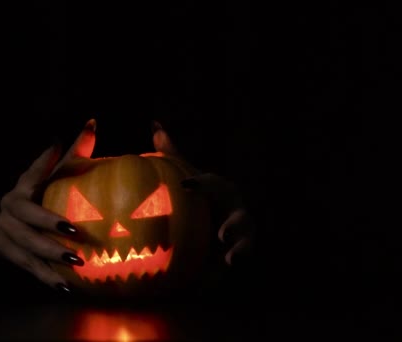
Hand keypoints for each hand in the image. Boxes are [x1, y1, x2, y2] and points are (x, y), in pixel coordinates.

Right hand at [0, 119, 97, 291]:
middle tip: (75, 232)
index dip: (43, 164)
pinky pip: (25, 266)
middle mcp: (9, 207)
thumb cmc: (40, 198)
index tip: (58, 151)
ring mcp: (3, 231)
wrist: (4, 229)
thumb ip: (73, 154)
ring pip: (26, 245)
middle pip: (27, 217)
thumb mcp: (55, 177)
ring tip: (76, 263)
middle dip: (49, 225)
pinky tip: (65, 285)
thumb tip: (92, 122)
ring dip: (50, 256)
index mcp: (23, 186)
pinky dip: (44, 277)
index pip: (32, 173)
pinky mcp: (2, 251)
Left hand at [152, 121, 254, 266]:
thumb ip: (172, 154)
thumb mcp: (187, 176)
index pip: (215, 185)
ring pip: (246, 241)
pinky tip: (223, 274)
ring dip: (241, 249)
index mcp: (220, 191)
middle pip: (239, 216)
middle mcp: (234, 211)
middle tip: (222, 233)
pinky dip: (233, 266)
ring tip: (232, 259)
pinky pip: (238, 261)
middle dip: (234, 223)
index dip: (203, 184)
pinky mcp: (237, 254)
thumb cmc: (198, 196)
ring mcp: (239, 234)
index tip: (187, 183)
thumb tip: (154, 123)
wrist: (214, 228)